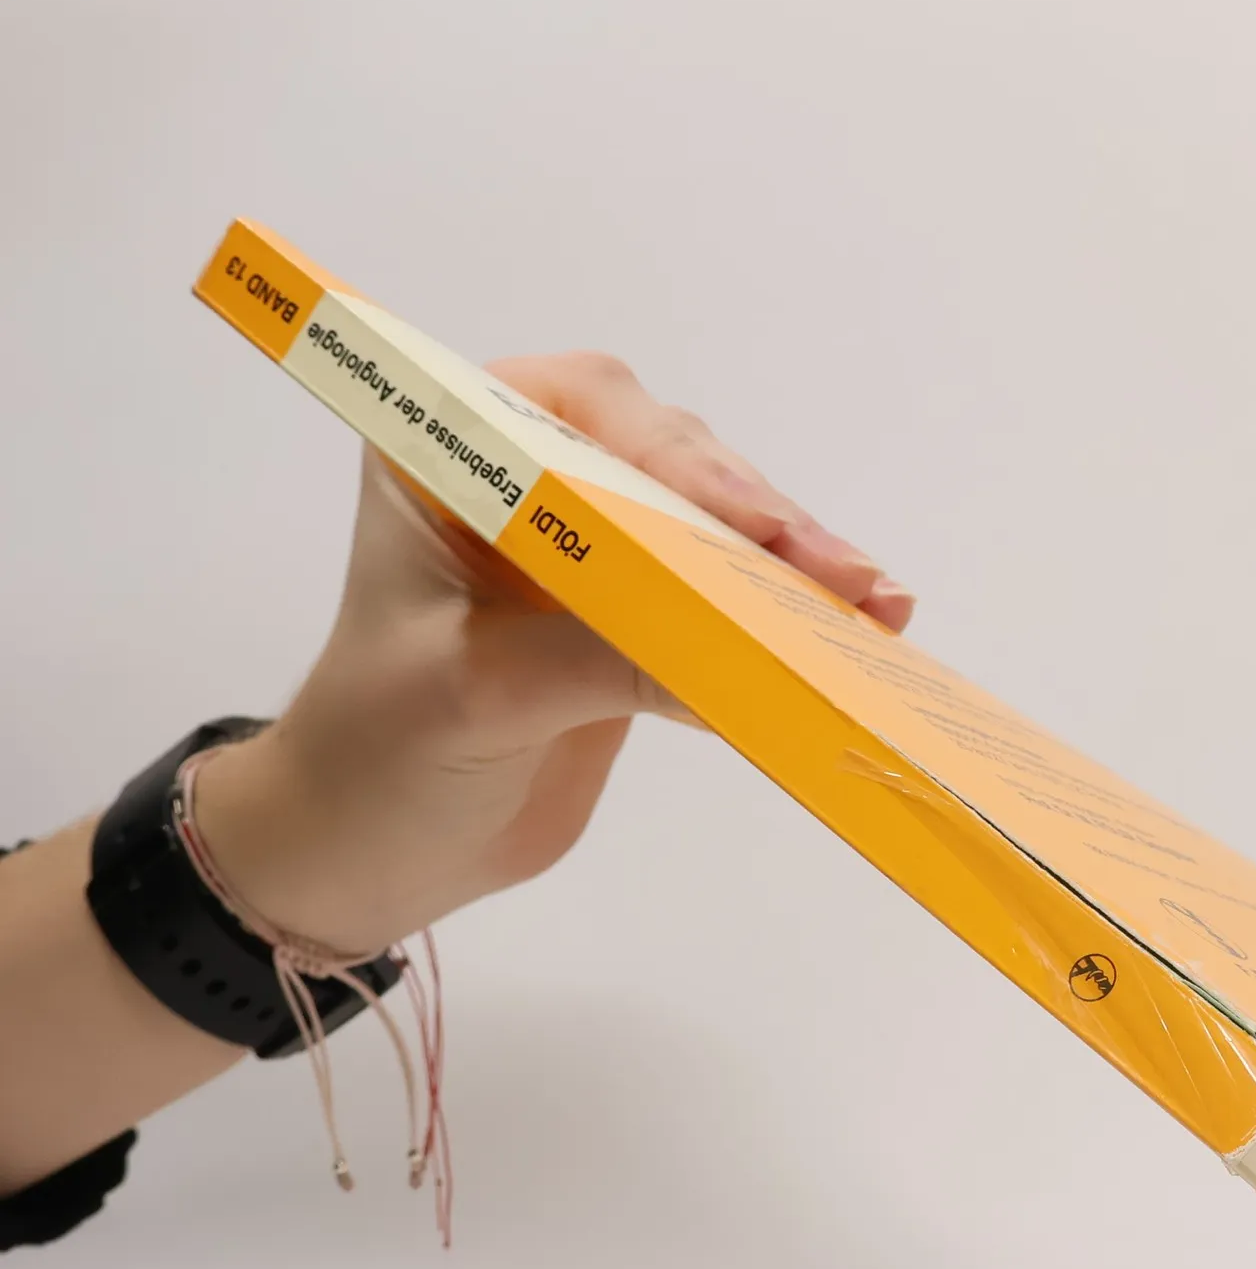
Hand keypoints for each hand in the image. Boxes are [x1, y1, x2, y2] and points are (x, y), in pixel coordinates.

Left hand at [191, 352, 913, 955]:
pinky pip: (723, 593)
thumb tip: (744, 654)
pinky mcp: (637, 612)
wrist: (369, 851)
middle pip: (671, 462)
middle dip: (760, 519)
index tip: (756, 522)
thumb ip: (602, 659)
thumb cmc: (378, 757)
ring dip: (793, 566)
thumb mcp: (480, 696)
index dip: (680, 460)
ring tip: (875, 605)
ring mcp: (590, 542)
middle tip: (842, 576)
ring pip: (712, 524)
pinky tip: (856, 633)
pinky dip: (783, 616)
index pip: (586, 417)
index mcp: (454, 450)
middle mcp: (527, 473)